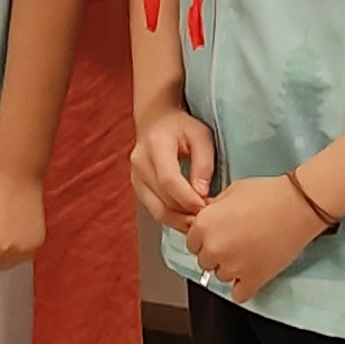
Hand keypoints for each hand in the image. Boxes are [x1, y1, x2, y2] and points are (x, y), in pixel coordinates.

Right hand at [131, 106, 219, 228]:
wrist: (155, 121)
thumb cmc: (182, 127)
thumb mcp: (201, 135)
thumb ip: (203, 163)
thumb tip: (202, 193)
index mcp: (155, 145)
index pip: (168, 179)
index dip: (187, 198)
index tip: (206, 207)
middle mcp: (140, 163)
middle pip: (162, 199)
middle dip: (186, 213)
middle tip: (208, 219)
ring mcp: (136, 177)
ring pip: (157, 210)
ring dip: (179, 221)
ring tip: (199, 222)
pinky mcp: (137, 187)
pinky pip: (154, 210)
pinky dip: (172, 218)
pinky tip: (188, 217)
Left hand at [184, 174, 324, 302]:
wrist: (297, 205)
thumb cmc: (266, 194)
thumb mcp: (230, 192)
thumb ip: (212, 210)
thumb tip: (206, 220)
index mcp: (203, 225)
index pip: (192, 243)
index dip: (206, 238)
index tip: (219, 235)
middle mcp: (213, 248)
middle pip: (205, 261)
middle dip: (217, 253)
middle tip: (237, 242)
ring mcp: (232, 267)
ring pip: (221, 277)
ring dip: (231, 268)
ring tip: (249, 253)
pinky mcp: (253, 279)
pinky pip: (239, 294)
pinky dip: (244, 286)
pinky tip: (252, 272)